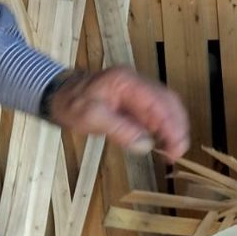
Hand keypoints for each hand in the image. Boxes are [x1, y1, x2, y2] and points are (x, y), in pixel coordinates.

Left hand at [44, 67, 190, 158]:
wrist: (58, 94)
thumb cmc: (72, 104)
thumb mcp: (90, 117)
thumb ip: (120, 129)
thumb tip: (147, 145)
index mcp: (127, 82)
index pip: (159, 102)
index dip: (172, 125)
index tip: (177, 147)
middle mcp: (137, 83)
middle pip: (168, 102)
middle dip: (178, 127)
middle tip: (178, 153)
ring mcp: (138, 91)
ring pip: (166, 106)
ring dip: (174, 128)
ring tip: (174, 151)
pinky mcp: (136, 101)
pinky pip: (157, 112)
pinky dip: (164, 127)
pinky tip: (165, 142)